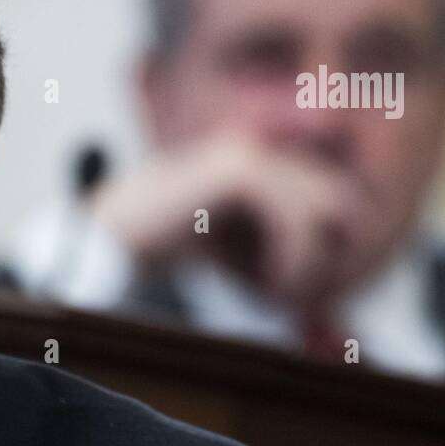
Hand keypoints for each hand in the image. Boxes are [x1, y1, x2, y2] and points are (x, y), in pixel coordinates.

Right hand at [89, 136, 374, 305]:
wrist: (107, 233)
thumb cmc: (161, 241)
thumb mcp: (228, 244)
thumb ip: (270, 244)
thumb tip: (320, 275)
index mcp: (257, 161)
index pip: (330, 195)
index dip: (331, 244)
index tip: (304, 289)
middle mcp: (259, 150)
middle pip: (337, 198)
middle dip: (330, 251)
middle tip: (298, 296)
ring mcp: (248, 154)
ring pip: (324, 206)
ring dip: (311, 260)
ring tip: (279, 296)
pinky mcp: (237, 171)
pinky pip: (294, 216)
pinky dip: (293, 257)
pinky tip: (269, 286)